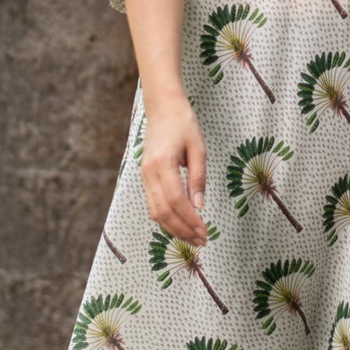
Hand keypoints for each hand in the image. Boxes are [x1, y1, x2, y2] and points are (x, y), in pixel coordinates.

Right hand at [139, 97, 207, 244]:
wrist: (162, 108)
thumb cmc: (183, 124)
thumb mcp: (198, 148)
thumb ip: (198, 177)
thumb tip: (199, 206)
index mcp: (163, 163)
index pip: (175, 200)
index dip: (189, 220)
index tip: (205, 232)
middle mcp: (149, 172)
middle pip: (163, 211)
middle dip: (182, 230)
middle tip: (201, 241)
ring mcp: (144, 175)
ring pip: (155, 211)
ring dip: (174, 228)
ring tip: (193, 238)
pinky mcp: (145, 177)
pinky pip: (153, 204)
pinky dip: (166, 218)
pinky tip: (181, 224)